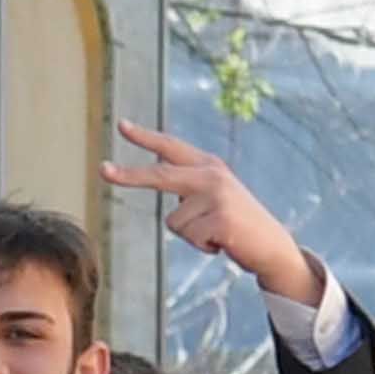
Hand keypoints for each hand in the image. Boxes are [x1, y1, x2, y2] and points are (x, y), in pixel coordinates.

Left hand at [107, 120, 321, 305]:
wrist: (272, 246)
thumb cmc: (237, 224)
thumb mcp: (214, 196)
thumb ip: (188, 184)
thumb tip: (156, 171)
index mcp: (209, 166)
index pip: (172, 148)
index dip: (146, 137)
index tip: (121, 126)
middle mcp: (212, 175)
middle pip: (160, 176)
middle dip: (129, 175)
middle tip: (102, 170)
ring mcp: (217, 196)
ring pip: (174, 222)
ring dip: (191, 236)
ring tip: (216, 233)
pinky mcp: (221, 219)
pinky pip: (190, 237)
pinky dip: (203, 247)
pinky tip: (223, 242)